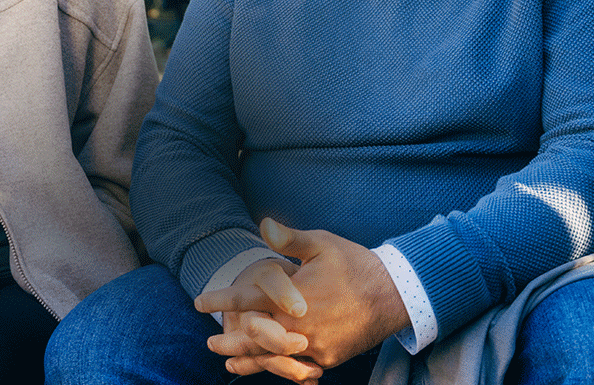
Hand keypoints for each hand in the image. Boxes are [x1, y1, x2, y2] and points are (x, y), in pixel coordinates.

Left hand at [197, 219, 409, 380]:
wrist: (394, 294)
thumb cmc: (354, 264)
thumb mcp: (321, 244)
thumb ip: (289, 239)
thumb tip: (262, 224)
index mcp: (292, 296)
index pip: (246, 300)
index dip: (220, 301)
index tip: (199, 302)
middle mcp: (299, 325)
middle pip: (253, 337)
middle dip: (229, 341)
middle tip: (210, 342)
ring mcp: (314, 346)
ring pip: (273, 358)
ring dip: (248, 360)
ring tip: (229, 361)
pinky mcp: (328, 358)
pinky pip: (297, 367)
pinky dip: (278, 368)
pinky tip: (268, 367)